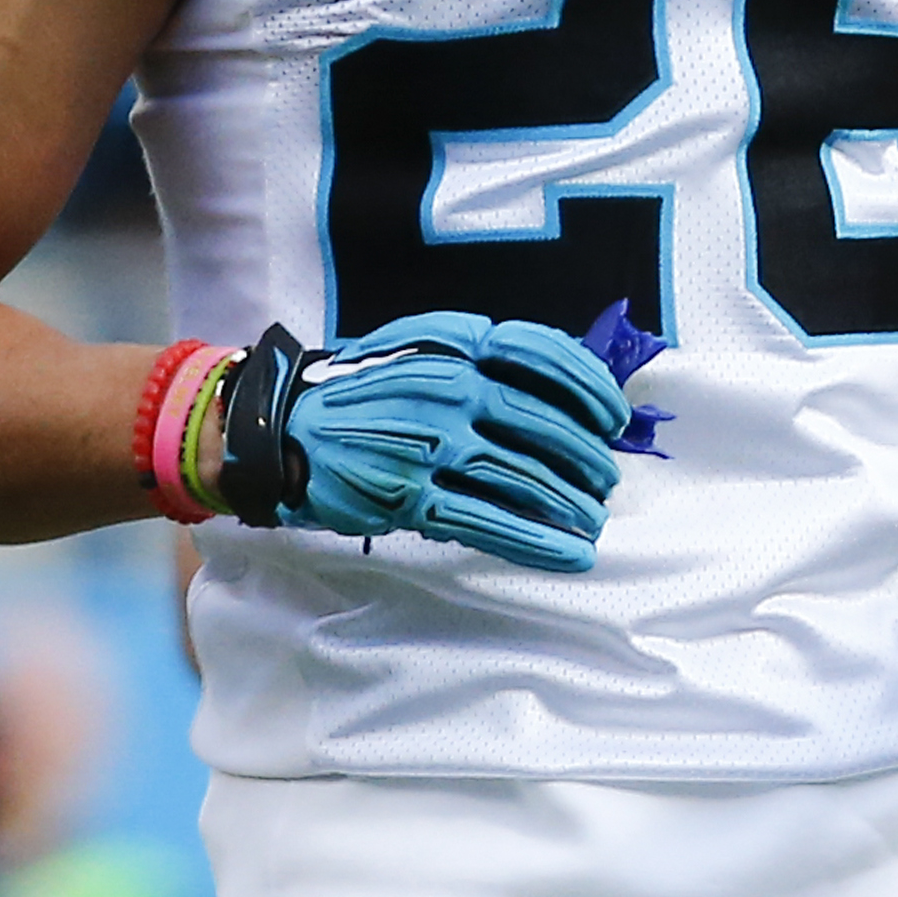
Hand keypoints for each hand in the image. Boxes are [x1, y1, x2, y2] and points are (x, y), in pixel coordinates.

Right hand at [257, 313, 630, 573]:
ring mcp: (429, 443)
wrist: (284, 427)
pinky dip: (537, 541)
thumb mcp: (422, 346)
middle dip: (586, 457)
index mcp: (454, 342)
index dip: (590, 388)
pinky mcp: (412, 496)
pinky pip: (489, 522)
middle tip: (605, 479)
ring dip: (569, 504)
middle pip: (543, 424)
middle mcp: (447, 387)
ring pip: (522, 477)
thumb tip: (560, 389)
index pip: (543, 354)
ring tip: (593, 520)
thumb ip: (482, 356)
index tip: (613, 416)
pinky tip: (570, 553)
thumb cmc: (364, 390)